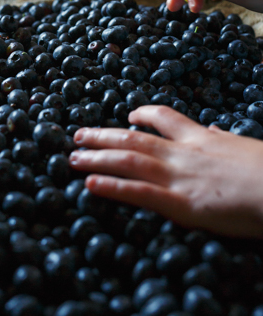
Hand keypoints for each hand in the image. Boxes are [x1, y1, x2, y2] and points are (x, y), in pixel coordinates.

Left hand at [70, 106, 262, 238]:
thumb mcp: (246, 147)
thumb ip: (222, 140)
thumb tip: (211, 131)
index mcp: (200, 139)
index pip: (165, 118)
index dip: (143, 115)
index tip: (128, 114)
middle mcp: (182, 154)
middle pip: (133, 139)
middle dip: (103, 136)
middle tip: (78, 135)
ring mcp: (179, 177)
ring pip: (127, 161)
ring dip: (96, 158)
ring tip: (72, 157)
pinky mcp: (181, 203)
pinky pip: (138, 193)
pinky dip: (112, 187)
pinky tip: (90, 184)